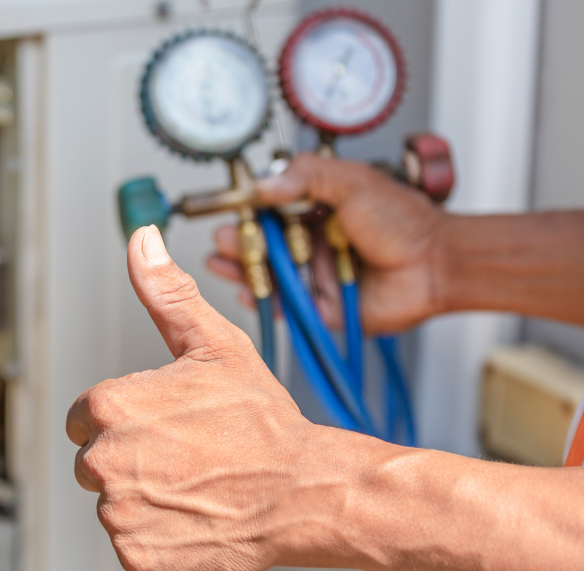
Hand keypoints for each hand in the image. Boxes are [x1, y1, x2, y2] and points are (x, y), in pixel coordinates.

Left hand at [66, 225, 332, 570]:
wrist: (304, 491)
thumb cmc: (262, 422)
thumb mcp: (213, 345)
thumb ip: (165, 294)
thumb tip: (142, 241)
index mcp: (108, 408)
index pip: (83, 419)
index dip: (124, 421)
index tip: (163, 426)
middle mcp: (103, 461)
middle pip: (95, 463)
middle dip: (131, 460)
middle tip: (186, 457)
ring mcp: (119, 513)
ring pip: (115, 505)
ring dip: (146, 500)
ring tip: (195, 486)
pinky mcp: (138, 556)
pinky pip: (133, 545)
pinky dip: (159, 539)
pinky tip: (194, 518)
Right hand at [206, 153, 448, 334]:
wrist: (437, 263)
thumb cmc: (404, 221)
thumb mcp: (352, 181)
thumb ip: (307, 176)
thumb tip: (263, 184)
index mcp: (317, 210)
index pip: (271, 209)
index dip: (248, 210)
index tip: (229, 208)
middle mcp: (312, 243)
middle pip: (263, 244)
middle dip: (237, 242)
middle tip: (221, 238)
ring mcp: (314, 275)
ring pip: (268, 275)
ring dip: (241, 269)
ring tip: (220, 261)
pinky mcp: (320, 307)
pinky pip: (284, 306)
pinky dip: (262, 300)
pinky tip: (244, 289)